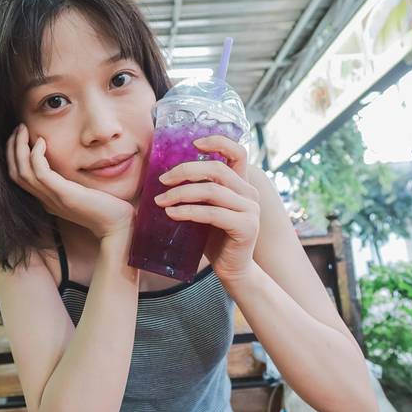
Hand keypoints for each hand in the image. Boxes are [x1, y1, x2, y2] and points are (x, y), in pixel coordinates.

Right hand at [7, 123, 134, 238]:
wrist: (117, 226)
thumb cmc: (106, 208)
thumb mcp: (83, 193)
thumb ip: (72, 181)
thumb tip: (71, 162)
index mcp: (47, 200)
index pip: (19, 177)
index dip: (14, 155)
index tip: (20, 136)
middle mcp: (45, 200)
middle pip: (15, 173)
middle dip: (12, 148)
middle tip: (18, 128)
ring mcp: (53, 199)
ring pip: (22, 172)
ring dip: (19, 147)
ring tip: (23, 129)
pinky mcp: (64, 195)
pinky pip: (40, 173)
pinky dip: (36, 156)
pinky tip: (42, 142)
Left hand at [153, 135, 259, 285]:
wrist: (232, 269)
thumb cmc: (214, 238)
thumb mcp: (205, 208)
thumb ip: (198, 191)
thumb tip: (165, 174)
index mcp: (241, 184)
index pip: (237, 152)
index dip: (217, 142)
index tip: (193, 143)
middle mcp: (249, 193)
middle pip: (217, 169)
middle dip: (185, 171)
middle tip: (162, 180)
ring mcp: (250, 209)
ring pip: (211, 191)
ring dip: (181, 193)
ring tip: (160, 200)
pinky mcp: (246, 226)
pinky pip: (212, 213)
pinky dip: (188, 211)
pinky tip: (171, 214)